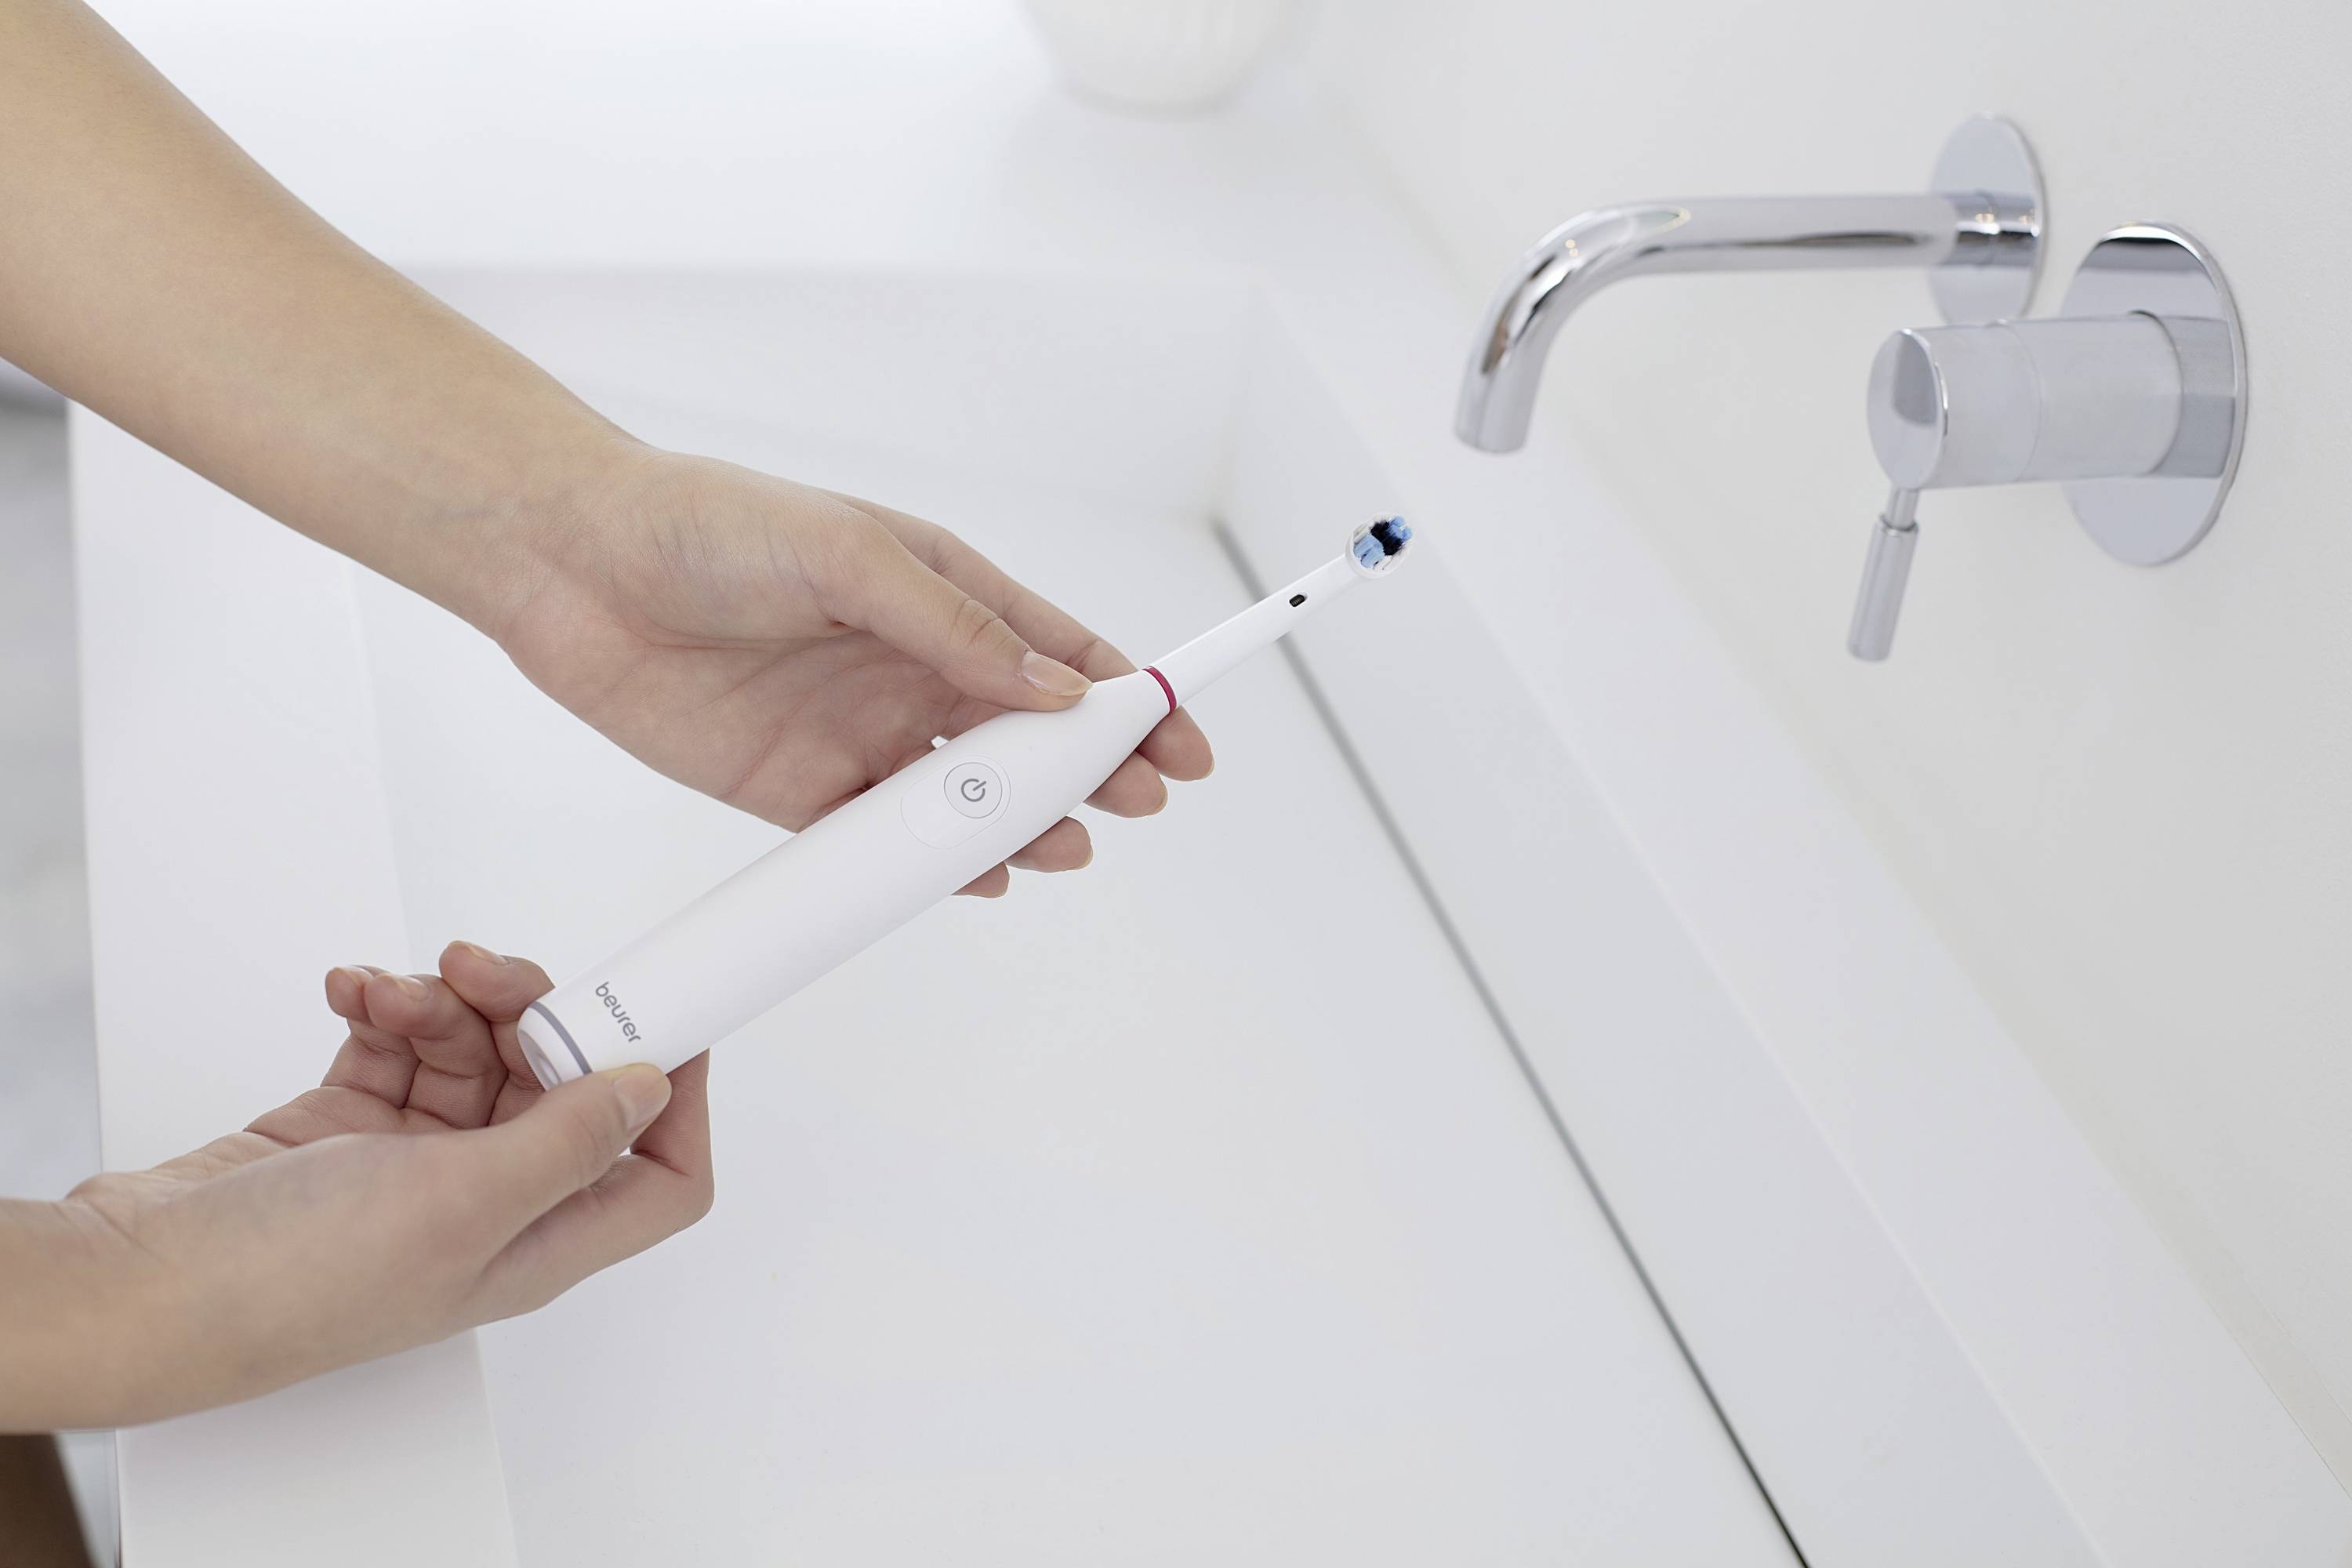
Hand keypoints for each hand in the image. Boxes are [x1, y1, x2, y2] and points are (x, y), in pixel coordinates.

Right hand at [9, 944, 708, 1429]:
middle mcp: (492, 1203)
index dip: (676, 1094)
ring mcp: (422, 1164)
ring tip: (392, 993)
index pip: (660, 1172)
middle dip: (534, 1011)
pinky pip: (406, 1043)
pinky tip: (353, 997)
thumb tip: (654, 1091)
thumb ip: (569, 1141)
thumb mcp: (461, 1203)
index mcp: (540, 1239)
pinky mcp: (358, 1127)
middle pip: (567, 1084)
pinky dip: (388, 1009)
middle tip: (486, 973)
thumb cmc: (288, 1280)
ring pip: (480, 1049)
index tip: (657, 1013)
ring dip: (444, 1003)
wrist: (138, 1278)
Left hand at [494, 447, 1213, 896]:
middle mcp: (910, 665)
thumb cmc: (708, 526)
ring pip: (966, 799)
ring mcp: (858, 731)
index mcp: (938, 590)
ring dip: (1021, 827)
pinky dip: (932, 869)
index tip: (1182, 738)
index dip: (1129, 696)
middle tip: (1139, 806)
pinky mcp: (798, 789)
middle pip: (1028, 736)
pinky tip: (975, 880)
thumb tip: (1057, 690)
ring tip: (1063, 849)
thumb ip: (953, 628)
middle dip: (1092, 773)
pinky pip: (882, 843)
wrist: (572, 568)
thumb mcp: (847, 553)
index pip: (1058, 651)